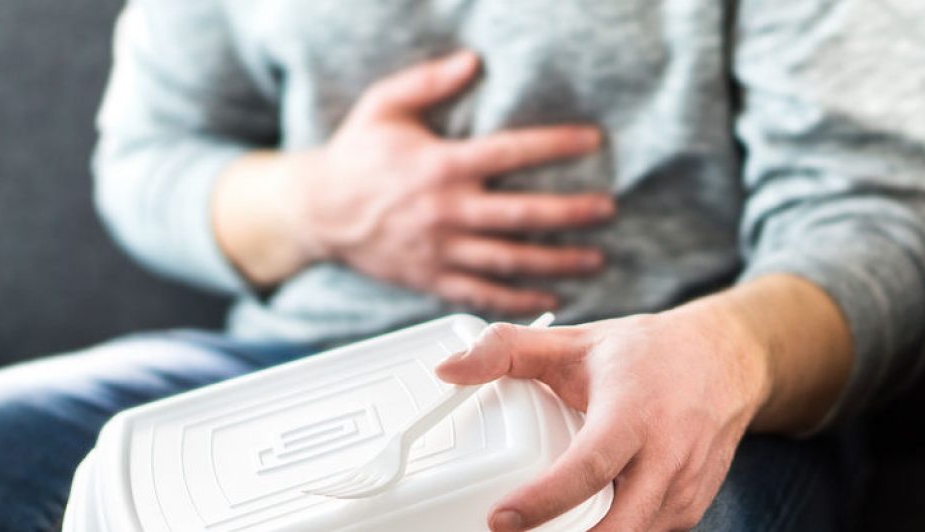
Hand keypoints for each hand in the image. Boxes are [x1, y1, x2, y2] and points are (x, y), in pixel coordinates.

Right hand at [283, 51, 613, 313]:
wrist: (317, 211)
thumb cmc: (355, 156)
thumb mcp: (384, 106)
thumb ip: (428, 82)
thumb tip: (472, 61)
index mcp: (441, 166)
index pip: (510, 153)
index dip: (556, 146)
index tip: (593, 141)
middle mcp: (446, 211)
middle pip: (521, 215)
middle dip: (571, 214)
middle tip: (607, 210)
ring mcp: (440, 250)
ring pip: (510, 261)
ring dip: (557, 263)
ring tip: (596, 260)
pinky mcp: (433, 279)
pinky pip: (483, 294)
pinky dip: (519, 300)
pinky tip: (552, 298)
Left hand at [435, 303, 772, 530]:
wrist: (726, 359)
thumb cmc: (646, 354)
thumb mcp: (573, 343)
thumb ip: (505, 350)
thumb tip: (447, 369)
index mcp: (632, 412)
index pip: (588, 467)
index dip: (544, 500)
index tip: (501, 520)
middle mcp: (666, 454)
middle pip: (621, 526)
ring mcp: (684, 487)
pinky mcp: (691, 507)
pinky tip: (587, 527)